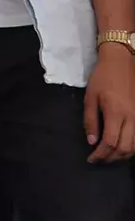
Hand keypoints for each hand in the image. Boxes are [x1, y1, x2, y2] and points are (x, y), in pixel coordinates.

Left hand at [85, 44, 134, 162]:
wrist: (121, 62)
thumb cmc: (102, 78)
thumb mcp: (90, 97)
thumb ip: (90, 121)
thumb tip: (92, 142)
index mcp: (116, 113)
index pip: (110, 142)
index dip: (100, 154)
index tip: (91, 158)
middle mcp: (132, 117)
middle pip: (125, 148)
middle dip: (111, 158)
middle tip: (99, 159)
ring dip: (122, 155)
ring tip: (109, 155)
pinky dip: (131, 146)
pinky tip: (122, 147)